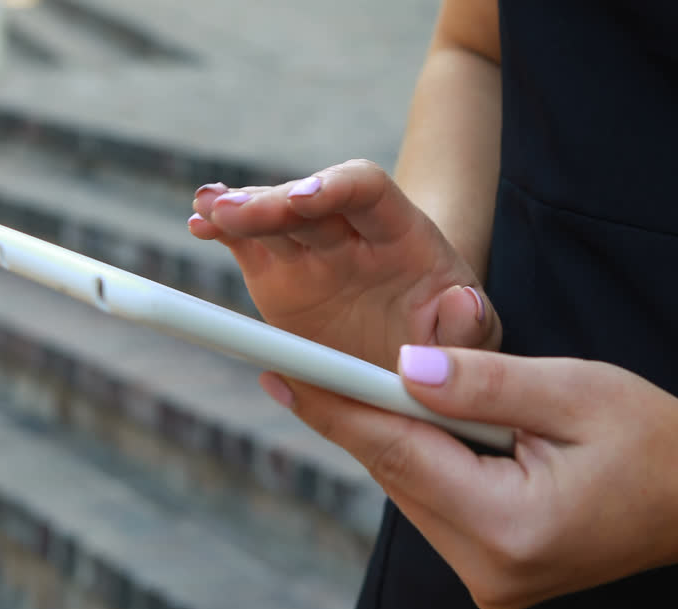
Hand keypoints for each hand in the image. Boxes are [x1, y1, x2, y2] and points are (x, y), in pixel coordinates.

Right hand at [189, 160, 501, 367]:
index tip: (300, 203)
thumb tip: (462, 301)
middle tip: (228, 211)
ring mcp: (311, 253)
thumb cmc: (456, 339)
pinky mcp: (280, 276)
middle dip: (269, 201)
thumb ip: (472, 324)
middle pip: (307, 200)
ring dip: (235, 209)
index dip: (331, 188)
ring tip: (204, 212)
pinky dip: (221, 232)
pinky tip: (198, 227)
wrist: (425, 351)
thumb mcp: (478, 337)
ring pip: (269, 219)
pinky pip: (246, 245)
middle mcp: (351, 235)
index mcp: (402, 236)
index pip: (366, 190)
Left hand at [257, 346, 677, 608]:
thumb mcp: (574, 390)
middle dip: (362, 413)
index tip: (278, 372)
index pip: (399, 455)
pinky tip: (434, 425)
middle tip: (307, 359)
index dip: (335, 408)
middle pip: (398, 475)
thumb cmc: (652, 437)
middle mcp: (488, 571)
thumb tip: (399, 369)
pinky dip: (427, 460)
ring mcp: (489, 581)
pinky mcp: (491, 573)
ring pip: (412, 489)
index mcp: (512, 527)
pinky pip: (437, 504)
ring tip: (402, 385)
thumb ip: (482, 382)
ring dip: (401, 434)